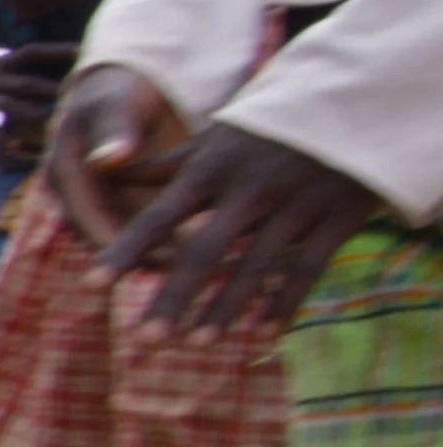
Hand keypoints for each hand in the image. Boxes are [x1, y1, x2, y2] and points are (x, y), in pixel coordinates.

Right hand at [0, 44, 75, 138]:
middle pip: (24, 81)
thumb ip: (16, 74)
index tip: (83, 51)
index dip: (56, 51)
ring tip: (52, 122)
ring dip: (29, 113)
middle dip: (51, 88)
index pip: (31, 51)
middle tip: (79, 94)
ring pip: (5, 104)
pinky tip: (12, 145)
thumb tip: (52, 77)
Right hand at [44, 66, 192, 246]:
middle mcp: (75, 194)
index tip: (155, 259)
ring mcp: (97, 202)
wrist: (125, 87)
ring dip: (157, 253)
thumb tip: (107, 160)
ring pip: (124, 241)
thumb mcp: (115, 104)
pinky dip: (168, 240)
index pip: (86, 219)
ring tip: (200, 262)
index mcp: (64, 173)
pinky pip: (142, 231)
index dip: (116, 246)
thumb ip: (113, 128)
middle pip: (105, 238)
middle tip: (184, 268)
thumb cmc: (120, 90)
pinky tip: (203, 247)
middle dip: (142, 256)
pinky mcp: (120, 205)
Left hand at [99, 123, 385, 333]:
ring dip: (226, 308)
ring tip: (197, 344)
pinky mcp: (339, 215)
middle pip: (204, 250)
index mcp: (211, 169)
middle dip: (174, 297)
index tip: (91, 287)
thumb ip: (166, 165)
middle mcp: (249, 188)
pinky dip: (284, 302)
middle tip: (146, 341)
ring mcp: (296, 203)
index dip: (125, 252)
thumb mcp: (217, 136)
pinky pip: (308, 267)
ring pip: (256, 265)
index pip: (158, 216)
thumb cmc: (269, 125)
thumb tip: (106, 173)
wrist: (355, 102)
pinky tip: (262, 334)